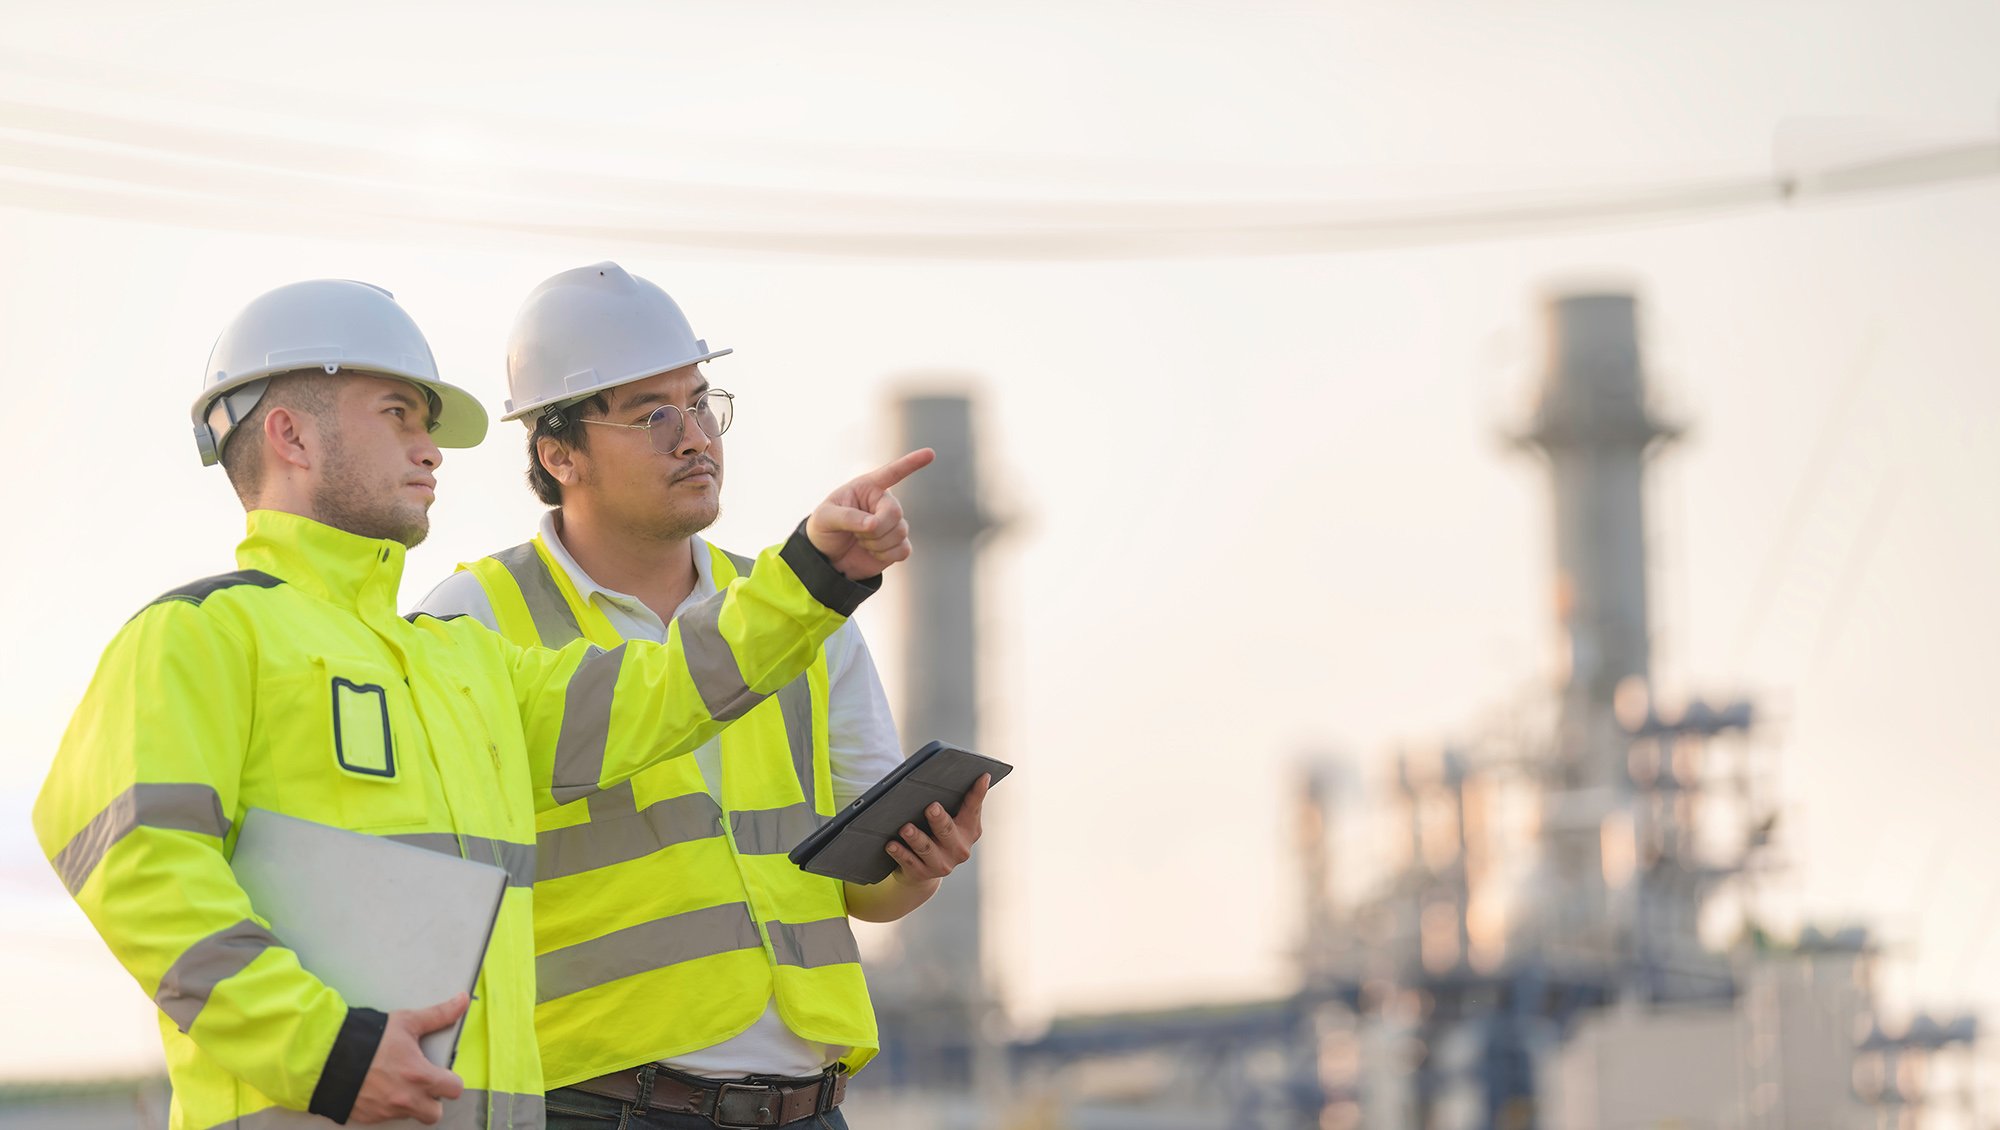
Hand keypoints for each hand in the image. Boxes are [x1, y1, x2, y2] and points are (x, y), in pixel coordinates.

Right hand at [349, 993, 467, 1125]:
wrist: (327, 1056)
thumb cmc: (367, 1039)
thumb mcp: (406, 1022)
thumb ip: (438, 1015)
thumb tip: (462, 1001)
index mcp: (420, 1076)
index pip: (455, 1090)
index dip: (452, 1081)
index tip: (444, 1073)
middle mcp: (406, 1099)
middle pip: (434, 1114)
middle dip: (433, 1101)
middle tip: (424, 1084)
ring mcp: (386, 1111)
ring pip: (410, 1115)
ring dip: (409, 1103)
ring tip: (399, 1082)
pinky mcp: (369, 1117)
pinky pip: (386, 1117)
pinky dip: (387, 1106)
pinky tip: (380, 1088)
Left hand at [806, 448, 935, 580]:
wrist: (828, 559)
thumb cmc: (824, 529)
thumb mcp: (825, 518)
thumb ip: (848, 517)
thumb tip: (873, 525)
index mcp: (867, 488)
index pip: (892, 473)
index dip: (911, 464)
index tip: (930, 454)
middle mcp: (883, 503)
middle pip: (895, 512)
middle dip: (875, 529)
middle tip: (856, 534)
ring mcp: (892, 524)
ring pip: (899, 533)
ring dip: (876, 544)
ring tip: (860, 542)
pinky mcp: (897, 544)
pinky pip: (903, 550)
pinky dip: (886, 555)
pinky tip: (873, 553)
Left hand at [885, 774, 989, 883]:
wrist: (925, 869)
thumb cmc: (939, 833)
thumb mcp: (953, 819)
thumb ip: (958, 801)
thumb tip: (961, 773)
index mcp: (970, 830)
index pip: (974, 807)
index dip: (978, 792)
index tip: (981, 776)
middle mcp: (959, 848)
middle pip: (947, 830)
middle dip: (939, 819)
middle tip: (931, 807)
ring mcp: (942, 864)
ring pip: (926, 848)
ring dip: (915, 837)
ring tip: (905, 828)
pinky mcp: (923, 873)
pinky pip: (909, 861)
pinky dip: (900, 852)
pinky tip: (891, 844)